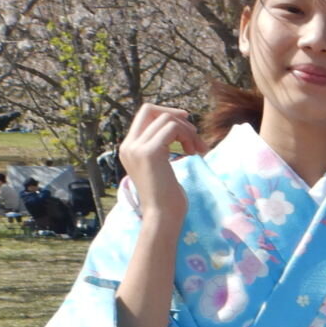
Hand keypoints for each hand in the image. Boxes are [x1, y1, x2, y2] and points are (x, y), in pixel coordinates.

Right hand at [118, 103, 198, 222]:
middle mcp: (128, 146)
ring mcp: (137, 148)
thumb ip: (161, 146)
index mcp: (128, 148)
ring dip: (188, 131)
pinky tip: (194, 153)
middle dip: (177, 117)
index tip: (187, 123)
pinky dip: (188, 136)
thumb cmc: (167, 197)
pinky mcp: (150, 152)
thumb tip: (177, 126)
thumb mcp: (160, 166)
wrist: (162, 217)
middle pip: (150, 109)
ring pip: (166, 119)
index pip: (144, 115)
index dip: (166, 113)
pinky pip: (173, 128)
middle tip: (195, 136)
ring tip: (197, 150)